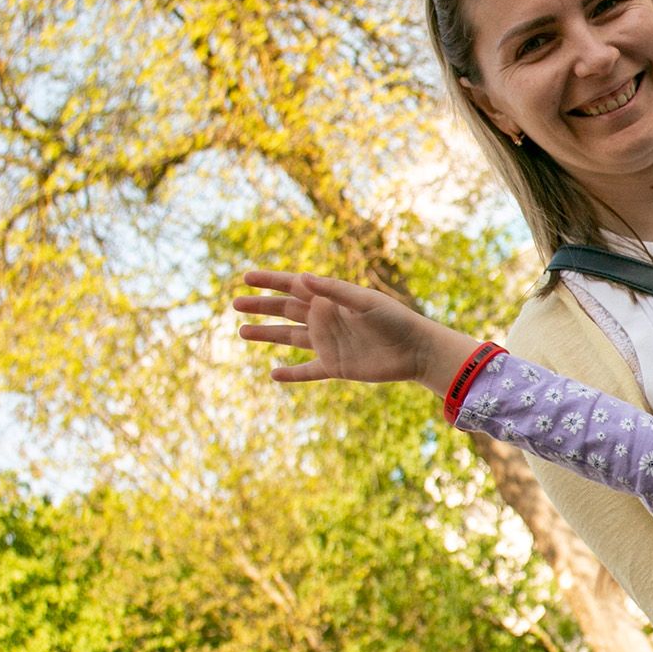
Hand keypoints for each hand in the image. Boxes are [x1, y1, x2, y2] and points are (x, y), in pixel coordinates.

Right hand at [235, 271, 478, 391]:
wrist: (417, 351)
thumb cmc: (396, 320)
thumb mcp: (365, 302)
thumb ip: (334, 291)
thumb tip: (302, 278)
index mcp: (331, 299)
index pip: (294, 286)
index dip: (270, 281)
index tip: (246, 277)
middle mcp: (326, 319)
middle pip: (286, 310)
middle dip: (261, 306)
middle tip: (235, 304)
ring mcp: (329, 343)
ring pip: (290, 338)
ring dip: (267, 335)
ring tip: (242, 332)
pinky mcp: (336, 366)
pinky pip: (309, 371)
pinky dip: (292, 374)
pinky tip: (273, 374)